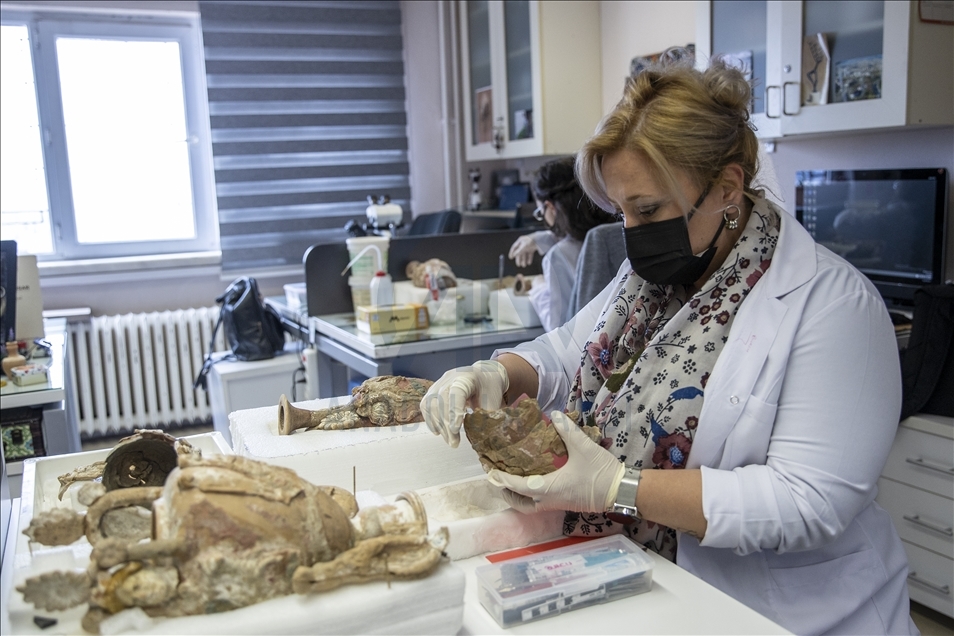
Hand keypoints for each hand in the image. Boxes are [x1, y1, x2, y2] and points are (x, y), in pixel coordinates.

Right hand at [420, 360, 508, 447]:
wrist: (484, 375)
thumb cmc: (490, 388)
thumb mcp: (494, 401)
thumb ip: (487, 417)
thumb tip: (481, 438)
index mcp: (467, 377)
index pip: (457, 392)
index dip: (455, 411)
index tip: (456, 429)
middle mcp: (450, 378)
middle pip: (441, 400)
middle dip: (446, 425)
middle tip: (454, 443)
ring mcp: (439, 382)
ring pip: (430, 404)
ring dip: (438, 425)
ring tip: (449, 440)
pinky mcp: (433, 390)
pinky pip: (425, 405)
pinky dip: (430, 420)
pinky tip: (438, 431)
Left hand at [488, 411, 624, 513]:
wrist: (621, 491)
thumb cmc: (601, 471)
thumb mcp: (583, 447)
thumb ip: (567, 430)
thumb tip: (555, 415)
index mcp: (548, 488)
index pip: (517, 486)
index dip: (501, 479)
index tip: (490, 471)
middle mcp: (549, 500)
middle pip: (519, 503)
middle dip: (507, 493)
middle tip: (498, 478)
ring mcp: (557, 504)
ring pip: (530, 506)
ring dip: (518, 497)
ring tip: (513, 481)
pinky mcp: (565, 504)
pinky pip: (540, 503)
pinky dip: (531, 496)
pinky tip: (535, 480)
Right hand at [508, 235, 537, 267]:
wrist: (541, 239)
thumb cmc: (531, 241)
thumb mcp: (523, 246)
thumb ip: (518, 251)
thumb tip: (513, 255)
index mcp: (520, 241)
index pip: (514, 247)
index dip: (512, 253)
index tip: (510, 258)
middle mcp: (524, 244)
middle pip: (519, 252)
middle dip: (519, 259)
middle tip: (518, 265)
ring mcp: (528, 246)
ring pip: (525, 254)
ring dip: (524, 260)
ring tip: (524, 266)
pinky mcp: (533, 248)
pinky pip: (530, 254)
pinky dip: (529, 259)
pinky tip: (529, 263)